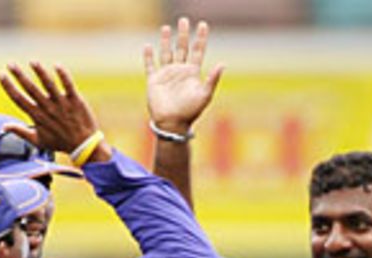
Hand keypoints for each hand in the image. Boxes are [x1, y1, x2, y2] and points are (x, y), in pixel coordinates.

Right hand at [0, 62, 105, 161]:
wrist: (84, 146)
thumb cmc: (60, 143)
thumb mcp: (38, 141)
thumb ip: (20, 132)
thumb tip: (3, 127)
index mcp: (37, 116)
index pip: (19, 99)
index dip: (9, 86)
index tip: (1, 74)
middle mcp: (48, 108)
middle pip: (31, 89)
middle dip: (19, 76)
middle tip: (10, 64)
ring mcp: (62, 104)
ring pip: (49, 85)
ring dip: (40, 72)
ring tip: (33, 62)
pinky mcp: (75, 100)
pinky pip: (68, 85)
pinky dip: (63, 76)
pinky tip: (57, 65)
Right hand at [143, 18, 223, 132]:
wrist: (172, 123)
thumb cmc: (190, 111)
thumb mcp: (204, 94)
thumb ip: (212, 79)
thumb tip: (223, 64)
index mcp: (192, 73)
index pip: (198, 51)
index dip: (201, 38)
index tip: (203, 25)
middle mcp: (180, 71)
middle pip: (182, 48)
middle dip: (183, 34)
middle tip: (184, 20)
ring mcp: (166, 74)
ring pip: (166, 53)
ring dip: (166, 41)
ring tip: (166, 27)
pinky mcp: (154, 80)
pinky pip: (150, 65)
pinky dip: (148, 56)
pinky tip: (148, 46)